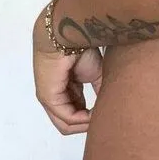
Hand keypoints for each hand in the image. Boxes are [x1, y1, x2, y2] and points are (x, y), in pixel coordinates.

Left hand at [32, 9, 102, 134]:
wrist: (67, 34)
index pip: (75, 115)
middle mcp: (54, 98)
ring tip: (100, 116)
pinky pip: (67, 118)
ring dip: (86, 124)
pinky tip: (94, 113)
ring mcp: (48, 99)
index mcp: (64, 92)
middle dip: (88, 125)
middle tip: (104, 120)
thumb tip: (110, 107)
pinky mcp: (48, 98)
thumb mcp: (96, 74)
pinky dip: (83, 120)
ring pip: (66, 125)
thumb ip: (100, 92)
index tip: (106, 114)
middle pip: (69, 125)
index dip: (91, 118)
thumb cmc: (80, 49)